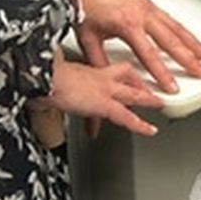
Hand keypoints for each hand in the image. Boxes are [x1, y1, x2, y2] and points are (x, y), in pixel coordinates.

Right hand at [31, 52, 163, 137]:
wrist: (43, 78)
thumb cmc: (42, 78)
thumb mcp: (49, 82)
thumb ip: (52, 90)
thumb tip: (40, 100)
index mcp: (86, 69)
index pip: (109, 69)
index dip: (118, 73)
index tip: (124, 78)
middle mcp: (99, 76)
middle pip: (126, 75)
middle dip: (139, 82)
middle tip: (151, 87)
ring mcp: (105, 89)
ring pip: (133, 94)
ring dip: (148, 100)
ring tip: (160, 104)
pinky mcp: (104, 104)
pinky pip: (126, 116)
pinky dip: (139, 124)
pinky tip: (149, 130)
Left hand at [75, 0, 200, 101]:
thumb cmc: (86, 2)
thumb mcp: (88, 38)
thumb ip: (99, 62)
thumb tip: (107, 80)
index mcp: (127, 24)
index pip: (149, 54)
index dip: (161, 73)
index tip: (172, 87)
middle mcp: (142, 15)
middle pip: (171, 41)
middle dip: (188, 59)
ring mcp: (148, 8)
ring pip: (176, 28)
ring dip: (193, 43)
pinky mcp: (149, 3)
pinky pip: (172, 19)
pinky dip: (184, 30)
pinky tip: (190, 38)